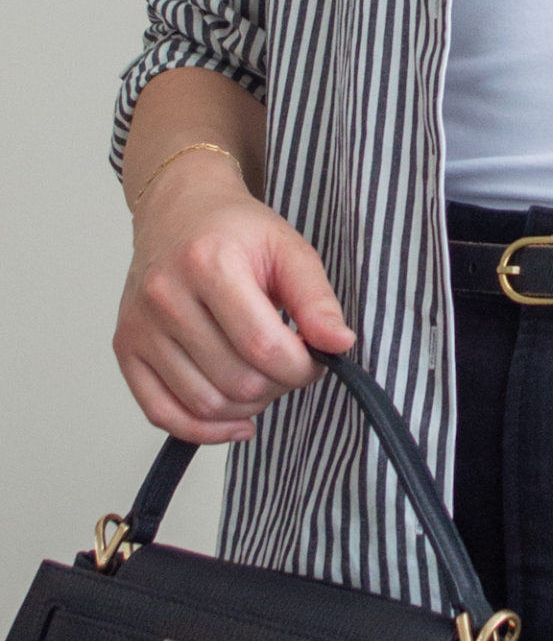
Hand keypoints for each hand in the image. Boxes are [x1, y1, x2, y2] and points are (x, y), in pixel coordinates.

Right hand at [114, 150, 355, 442]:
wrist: (178, 210)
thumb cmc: (236, 230)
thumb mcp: (289, 249)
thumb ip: (317, 299)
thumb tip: (339, 345)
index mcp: (208, 263)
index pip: (264, 347)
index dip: (302, 368)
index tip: (315, 359)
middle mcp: (165, 296)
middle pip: (237, 381)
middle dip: (278, 386)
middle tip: (289, 365)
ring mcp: (140, 325)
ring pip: (204, 404)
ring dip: (247, 408)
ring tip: (263, 379)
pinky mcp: (125, 347)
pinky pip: (161, 412)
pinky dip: (202, 430)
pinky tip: (235, 421)